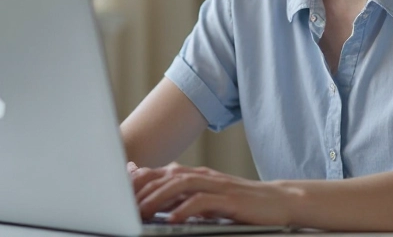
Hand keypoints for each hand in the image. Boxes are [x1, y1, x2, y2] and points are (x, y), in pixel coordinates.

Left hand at [128, 163, 295, 225]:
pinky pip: (202, 201)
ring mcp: (216, 185)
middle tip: (122, 204)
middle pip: (164, 176)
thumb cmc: (239, 202)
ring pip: (180, 185)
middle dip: (141, 189)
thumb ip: (179, 194)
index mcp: (193, 175)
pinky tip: (172, 219)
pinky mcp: (229, 198)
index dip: (135, 181)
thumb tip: (150, 196)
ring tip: (140, 211)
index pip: (157, 173)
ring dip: (157, 197)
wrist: (277, 201)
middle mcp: (201, 175)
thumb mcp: (205, 197)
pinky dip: (185, 209)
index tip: (115, 194)